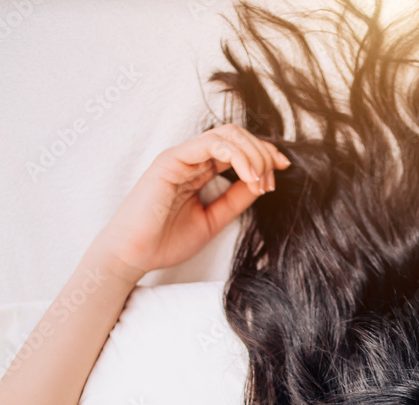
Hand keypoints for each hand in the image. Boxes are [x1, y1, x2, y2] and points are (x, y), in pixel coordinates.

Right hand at [90, 123, 290, 280]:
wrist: (134, 256)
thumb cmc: (166, 240)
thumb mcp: (215, 219)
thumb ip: (236, 199)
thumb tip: (263, 183)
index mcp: (201, 170)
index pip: (238, 148)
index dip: (264, 153)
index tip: (283, 168)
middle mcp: (192, 159)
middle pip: (237, 136)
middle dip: (263, 153)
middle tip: (271, 180)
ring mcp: (181, 157)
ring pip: (228, 135)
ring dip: (254, 154)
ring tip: (261, 182)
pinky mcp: (171, 160)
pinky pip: (211, 144)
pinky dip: (238, 157)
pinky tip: (249, 177)